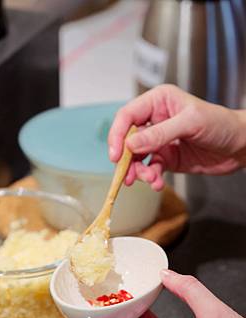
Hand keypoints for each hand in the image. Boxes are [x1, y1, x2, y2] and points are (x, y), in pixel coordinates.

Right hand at [108, 84, 245, 190]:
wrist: (241, 146)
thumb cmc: (222, 124)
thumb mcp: (190, 124)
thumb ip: (159, 134)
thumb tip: (131, 145)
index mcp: (158, 102)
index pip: (127, 116)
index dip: (117, 135)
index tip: (116, 155)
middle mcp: (154, 120)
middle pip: (127, 140)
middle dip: (126, 160)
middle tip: (127, 175)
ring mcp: (158, 140)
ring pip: (135, 158)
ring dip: (138, 172)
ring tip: (149, 180)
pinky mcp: (164, 157)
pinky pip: (149, 168)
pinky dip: (150, 178)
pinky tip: (157, 183)